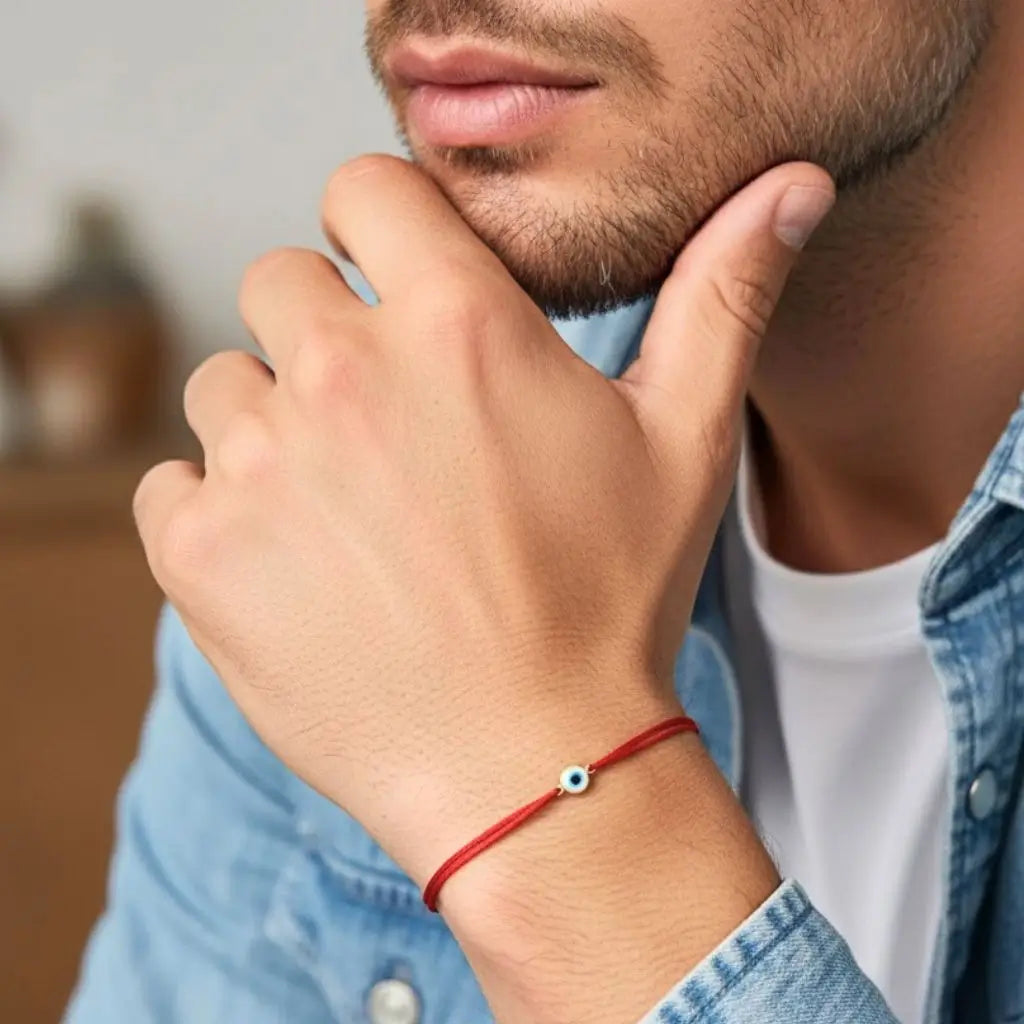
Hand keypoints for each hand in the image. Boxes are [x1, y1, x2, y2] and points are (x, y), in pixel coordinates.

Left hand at [133, 155, 832, 894]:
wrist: (534, 769)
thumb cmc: (612, 602)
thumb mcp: (687, 440)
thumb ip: (722, 295)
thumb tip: (795, 181)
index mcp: (457, 324)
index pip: (363, 187)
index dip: (376, 227)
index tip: (395, 284)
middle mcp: (343, 372)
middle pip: (278, 284)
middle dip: (324, 333)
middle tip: (387, 428)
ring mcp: (260, 463)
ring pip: (223, 387)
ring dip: (273, 430)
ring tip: (351, 514)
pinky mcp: (200, 553)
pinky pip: (171, 485)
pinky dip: (219, 514)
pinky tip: (298, 566)